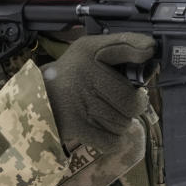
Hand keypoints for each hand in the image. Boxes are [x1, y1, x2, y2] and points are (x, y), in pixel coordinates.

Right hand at [42, 33, 155, 153]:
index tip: (147, 54)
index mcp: (90, 54)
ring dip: (120, 122)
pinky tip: (104, 128)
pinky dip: (113, 140)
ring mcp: (81, 104)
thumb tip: (151, 48)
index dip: (140, 56)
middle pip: (132, 102)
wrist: (35, 97)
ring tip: (106, 113)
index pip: (125, 52)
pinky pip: (111, 141)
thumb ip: (123, 44)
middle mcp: (86, 78)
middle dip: (132, 105)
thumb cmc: (72, 72)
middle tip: (119, 100)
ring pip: (123, 124)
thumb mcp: (91, 48)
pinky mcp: (76, 127)